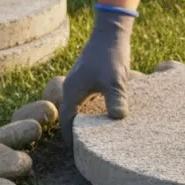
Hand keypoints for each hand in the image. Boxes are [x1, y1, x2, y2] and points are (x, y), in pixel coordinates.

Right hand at [59, 6, 135, 145]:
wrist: (112, 31)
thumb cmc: (111, 55)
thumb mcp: (115, 80)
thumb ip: (116, 99)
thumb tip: (118, 119)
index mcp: (72, 91)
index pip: (66, 121)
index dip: (71, 138)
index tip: (78, 153)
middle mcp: (71, 88)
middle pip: (70, 116)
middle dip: (76, 132)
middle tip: (87, 149)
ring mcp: (79, 82)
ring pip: (77, 108)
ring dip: (84, 121)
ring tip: (95, 137)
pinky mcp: (88, 78)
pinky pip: (85, 100)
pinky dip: (91, 111)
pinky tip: (103, 117)